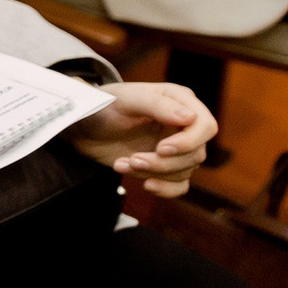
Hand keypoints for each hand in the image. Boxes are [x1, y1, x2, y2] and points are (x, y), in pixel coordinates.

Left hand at [65, 81, 212, 197]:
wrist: (81, 127)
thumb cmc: (102, 105)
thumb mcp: (125, 99)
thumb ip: (158, 105)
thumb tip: (191, 118)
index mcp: (179, 101)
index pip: (205, 125)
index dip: (189, 141)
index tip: (161, 148)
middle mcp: (183, 124)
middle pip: (196, 154)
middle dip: (164, 162)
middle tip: (133, 159)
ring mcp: (176, 147)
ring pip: (185, 171)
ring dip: (154, 173)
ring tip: (124, 163)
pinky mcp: (166, 167)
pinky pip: (180, 186)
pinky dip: (164, 189)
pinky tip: (144, 184)